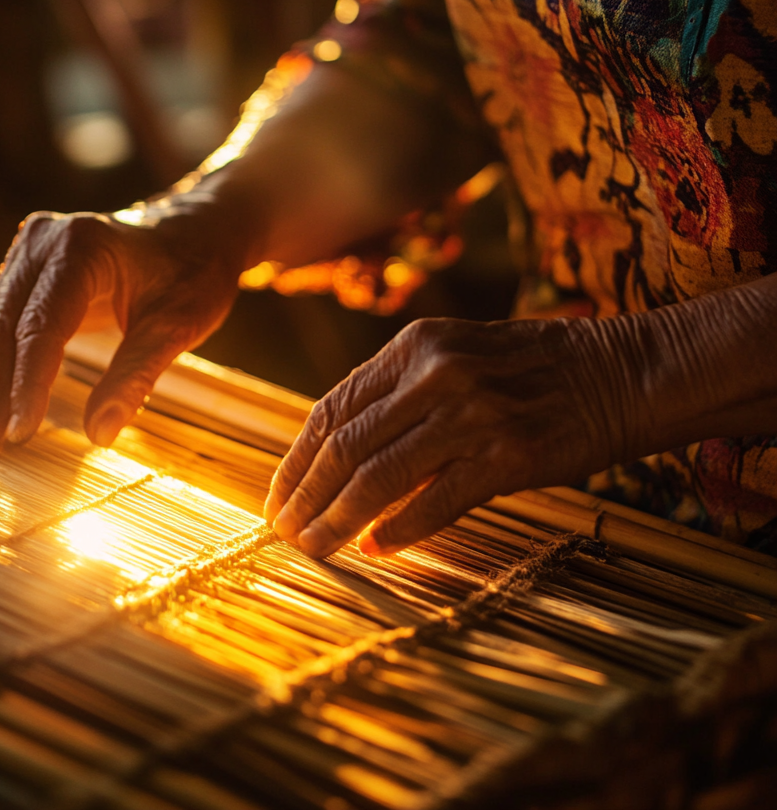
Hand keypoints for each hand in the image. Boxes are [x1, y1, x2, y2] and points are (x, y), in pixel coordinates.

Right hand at [0, 203, 248, 449]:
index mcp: (82, 247)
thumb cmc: (195, 274)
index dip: (28, 383)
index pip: (42, 326)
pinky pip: (3, 316)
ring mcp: (33, 249)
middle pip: (7, 324)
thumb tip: (100, 434)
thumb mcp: (176, 326)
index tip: (21, 433)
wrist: (200, 230)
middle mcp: (46, 240)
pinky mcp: (30, 265)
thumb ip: (135, 377)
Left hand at [264, 316, 623, 557]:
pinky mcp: (508, 454)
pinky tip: (374, 550)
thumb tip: (336, 453)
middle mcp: (435, 374)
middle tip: (284, 534)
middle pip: (346, 446)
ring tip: (314, 549)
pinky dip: (400, 529)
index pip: (332, 408)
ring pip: (379, 477)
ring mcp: (471, 413)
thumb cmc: (528, 369)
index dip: (296, 459)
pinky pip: (436, 500)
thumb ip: (397, 393)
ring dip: (338, 521)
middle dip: (306, 496)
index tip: (276, 497)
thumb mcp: (453, 355)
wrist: (618, 372)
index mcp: (413, 346)